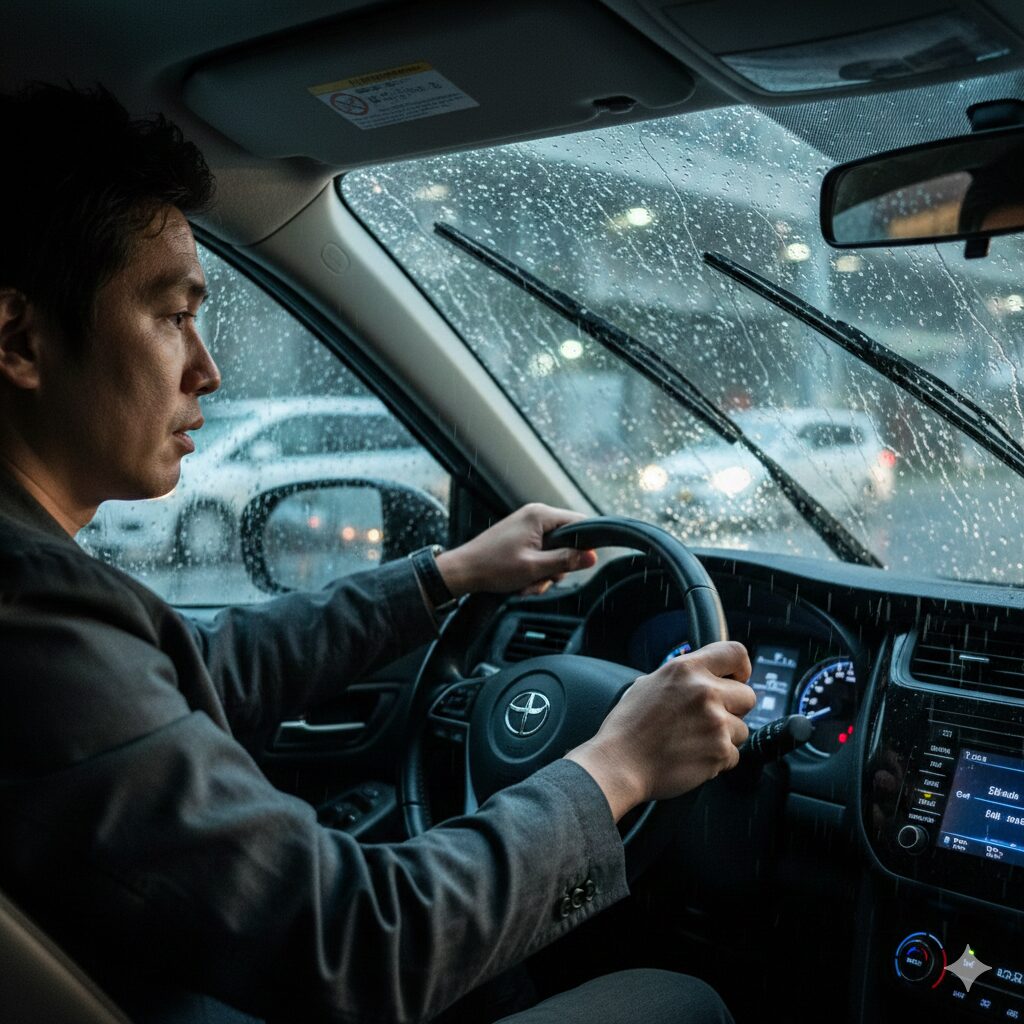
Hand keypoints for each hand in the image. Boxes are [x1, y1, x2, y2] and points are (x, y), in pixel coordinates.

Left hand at [435, 503, 596, 596]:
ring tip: (527, 583)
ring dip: (544, 572)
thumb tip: (592, 557)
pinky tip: (521, 581)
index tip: (583, 563)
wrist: (464, 571)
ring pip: (552, 552)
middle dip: (557, 566)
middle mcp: (534, 516)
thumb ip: (566, 561)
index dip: (585, 544)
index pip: (579, 522)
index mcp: (539, 515)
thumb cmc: (493, 567)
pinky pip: (539, 554)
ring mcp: (526, 527)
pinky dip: (534, 571)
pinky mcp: (520, 538)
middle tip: (542, 578)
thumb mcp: (535, 567)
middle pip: (566, 541)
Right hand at [565, 641, 754, 820]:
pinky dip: (717, 759)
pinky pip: (733, 755)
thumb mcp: (649, 683)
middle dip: (733, 708)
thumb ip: (681, 677)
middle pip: (748, 696)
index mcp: (686, 669)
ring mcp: (715, 723)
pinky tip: (692, 756)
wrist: (619, 763)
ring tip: (693, 740)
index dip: (741, 668)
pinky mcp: (719, 752)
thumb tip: (701, 677)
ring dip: (724, 736)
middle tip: (709, 718)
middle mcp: (704, 692)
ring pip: (741, 729)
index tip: (736, 679)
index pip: (735, 653)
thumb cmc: (628, 727)